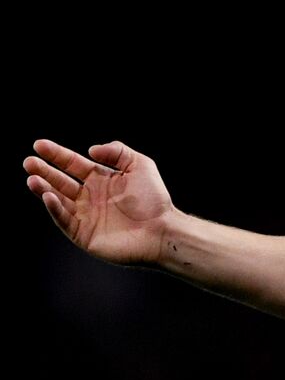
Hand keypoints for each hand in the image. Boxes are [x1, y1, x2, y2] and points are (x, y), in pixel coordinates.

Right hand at [24, 140, 174, 264]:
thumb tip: (90, 150)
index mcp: (102, 179)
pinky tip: (49, 196)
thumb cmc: (154, 199)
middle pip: (60, 181)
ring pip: (58, 200)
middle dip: (44, 171)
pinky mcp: (83, 234)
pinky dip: (55, 208)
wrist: (162, 230)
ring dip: (44, 189)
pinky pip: (64, 219)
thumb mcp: (140, 165)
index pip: (73, 164)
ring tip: (32, 178)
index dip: (56, 155)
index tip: (38, 145)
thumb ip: (117, 151)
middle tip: (28, 162)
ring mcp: (85, 216)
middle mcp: (90, 196)